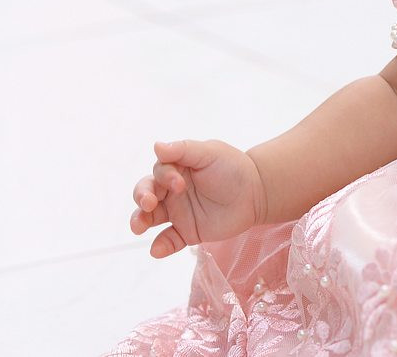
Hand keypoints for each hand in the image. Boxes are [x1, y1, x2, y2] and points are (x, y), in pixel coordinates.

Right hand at [130, 139, 266, 258]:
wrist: (257, 192)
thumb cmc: (233, 168)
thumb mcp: (210, 153)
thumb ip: (184, 150)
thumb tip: (156, 146)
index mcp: (176, 169)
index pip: (157, 173)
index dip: (163, 178)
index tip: (179, 184)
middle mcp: (171, 191)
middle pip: (145, 194)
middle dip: (141, 197)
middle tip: (148, 203)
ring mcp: (178, 212)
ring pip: (149, 217)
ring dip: (139, 221)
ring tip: (138, 226)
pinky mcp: (187, 231)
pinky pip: (168, 240)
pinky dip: (160, 246)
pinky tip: (157, 250)